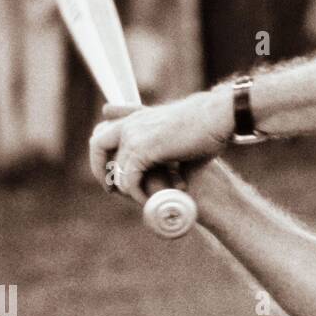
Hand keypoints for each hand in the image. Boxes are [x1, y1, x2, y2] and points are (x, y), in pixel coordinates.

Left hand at [89, 88, 232, 202]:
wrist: (218, 117)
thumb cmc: (208, 124)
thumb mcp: (179, 129)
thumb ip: (164, 139)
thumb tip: (168, 158)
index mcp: (139, 115)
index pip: (105, 128)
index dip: (103, 150)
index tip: (110, 170)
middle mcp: (131, 123)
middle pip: (97, 144)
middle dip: (101, 169)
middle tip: (112, 188)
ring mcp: (134, 135)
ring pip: (115, 168)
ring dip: (126, 187)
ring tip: (141, 198)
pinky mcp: (142, 150)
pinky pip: (129, 179)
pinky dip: (137, 193)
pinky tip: (148, 200)